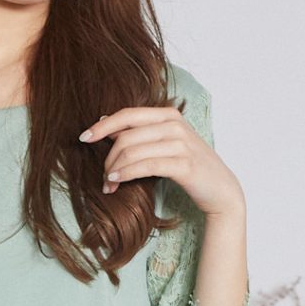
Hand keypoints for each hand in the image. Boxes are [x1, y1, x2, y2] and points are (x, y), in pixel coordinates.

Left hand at [79, 104, 244, 219]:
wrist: (220, 190)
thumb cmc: (189, 167)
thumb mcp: (165, 144)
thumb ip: (140, 133)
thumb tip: (105, 123)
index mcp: (168, 115)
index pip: (127, 115)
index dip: (103, 126)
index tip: (84, 138)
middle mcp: (174, 125)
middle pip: (126, 137)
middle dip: (108, 157)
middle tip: (103, 176)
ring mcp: (181, 143)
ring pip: (133, 152)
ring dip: (115, 169)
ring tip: (108, 184)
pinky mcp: (184, 164)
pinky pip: (146, 166)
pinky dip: (127, 173)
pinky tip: (116, 181)